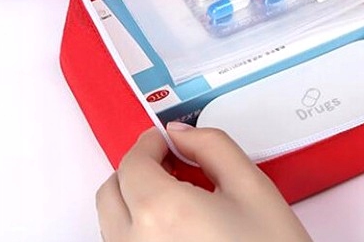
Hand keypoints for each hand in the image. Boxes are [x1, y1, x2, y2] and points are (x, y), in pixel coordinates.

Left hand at [96, 123, 312, 241]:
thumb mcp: (251, 186)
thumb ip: (212, 146)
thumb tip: (182, 134)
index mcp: (162, 212)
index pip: (133, 163)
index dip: (150, 142)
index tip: (167, 140)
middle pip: (112, 191)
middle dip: (139, 169)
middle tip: (170, 164)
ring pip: (113, 222)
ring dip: (135, 200)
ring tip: (176, 198)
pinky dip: (138, 229)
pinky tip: (175, 226)